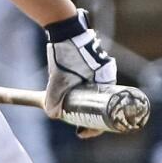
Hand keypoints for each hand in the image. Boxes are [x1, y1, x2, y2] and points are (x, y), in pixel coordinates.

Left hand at [44, 8, 116, 137]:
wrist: (64, 30)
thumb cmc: (67, 54)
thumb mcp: (59, 79)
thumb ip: (54, 98)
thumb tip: (52, 115)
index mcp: (107, 80)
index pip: (109, 109)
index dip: (97, 125)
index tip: (83, 133)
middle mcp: (106, 76)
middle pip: (102, 104)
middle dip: (91, 117)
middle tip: (78, 127)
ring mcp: (98, 70)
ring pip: (94, 94)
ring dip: (85, 105)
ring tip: (73, 116)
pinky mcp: (88, 66)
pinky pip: (88, 85)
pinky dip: (81, 95)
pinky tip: (72, 100)